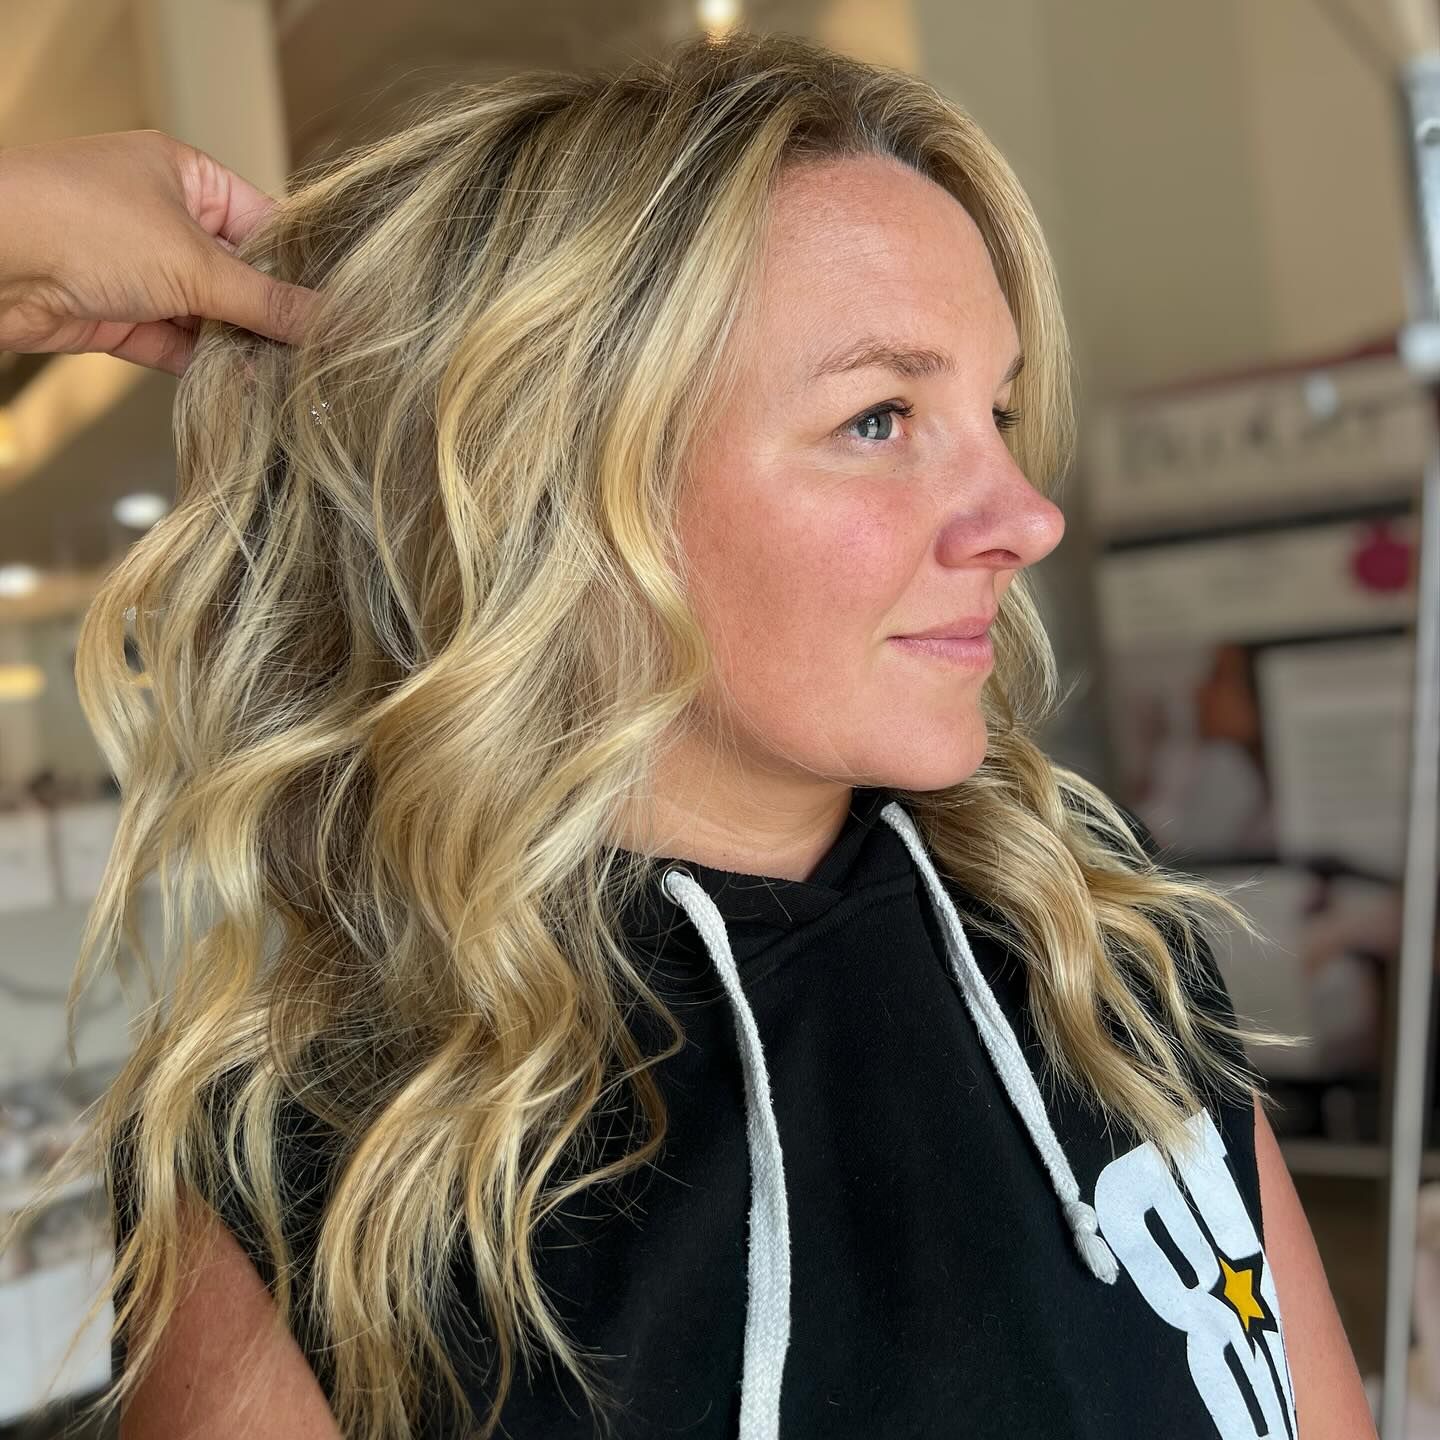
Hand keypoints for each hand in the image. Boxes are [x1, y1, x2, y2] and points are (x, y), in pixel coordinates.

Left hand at [0, 129, 317, 376]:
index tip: (337, 311)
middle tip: (318, 353)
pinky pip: (179, 345)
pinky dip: (207, 366)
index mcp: (185, 176)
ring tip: (287, 377)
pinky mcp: (120, 315)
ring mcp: (140, 269)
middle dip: (271, 317)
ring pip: (211, 316)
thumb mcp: (192, 262)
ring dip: (240, 347)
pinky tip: (242, 387)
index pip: (265, 224)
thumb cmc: (76, 222)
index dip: (301, 269)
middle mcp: (163, 218)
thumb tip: (330, 321)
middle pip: (240, 277)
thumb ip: (265, 301)